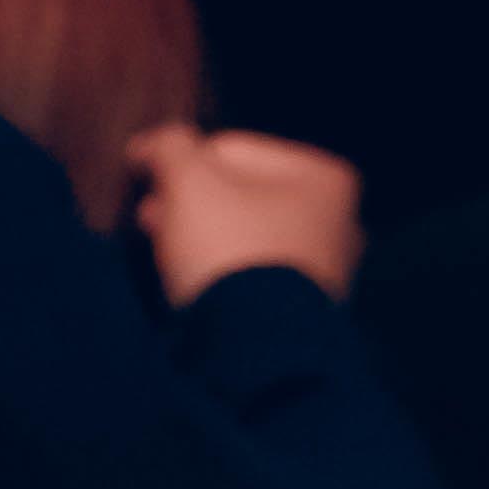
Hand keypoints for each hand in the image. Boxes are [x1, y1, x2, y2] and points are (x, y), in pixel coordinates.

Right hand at [127, 118, 361, 305]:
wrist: (256, 345)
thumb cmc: (228, 247)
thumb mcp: (189, 182)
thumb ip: (170, 147)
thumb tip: (150, 143)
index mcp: (323, 175)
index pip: (230, 149)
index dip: (181, 167)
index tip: (150, 193)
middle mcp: (338, 219)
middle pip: (241, 195)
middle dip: (190, 204)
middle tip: (151, 221)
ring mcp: (326, 270)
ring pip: (245, 236)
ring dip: (203, 239)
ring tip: (167, 254)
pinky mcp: (303, 310)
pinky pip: (252, 276)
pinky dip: (222, 275)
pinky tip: (195, 286)